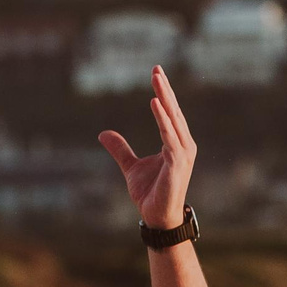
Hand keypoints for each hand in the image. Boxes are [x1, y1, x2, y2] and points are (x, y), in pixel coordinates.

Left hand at [97, 66, 195, 230]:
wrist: (157, 218)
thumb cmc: (150, 193)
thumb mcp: (131, 166)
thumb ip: (121, 149)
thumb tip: (103, 133)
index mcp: (176, 144)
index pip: (170, 113)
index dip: (164, 93)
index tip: (156, 72)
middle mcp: (183, 146)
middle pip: (173, 112)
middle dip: (165, 89)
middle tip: (156, 68)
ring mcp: (183, 155)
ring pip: (173, 120)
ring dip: (165, 99)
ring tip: (156, 80)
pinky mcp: (177, 164)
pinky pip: (170, 137)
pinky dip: (163, 120)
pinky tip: (156, 104)